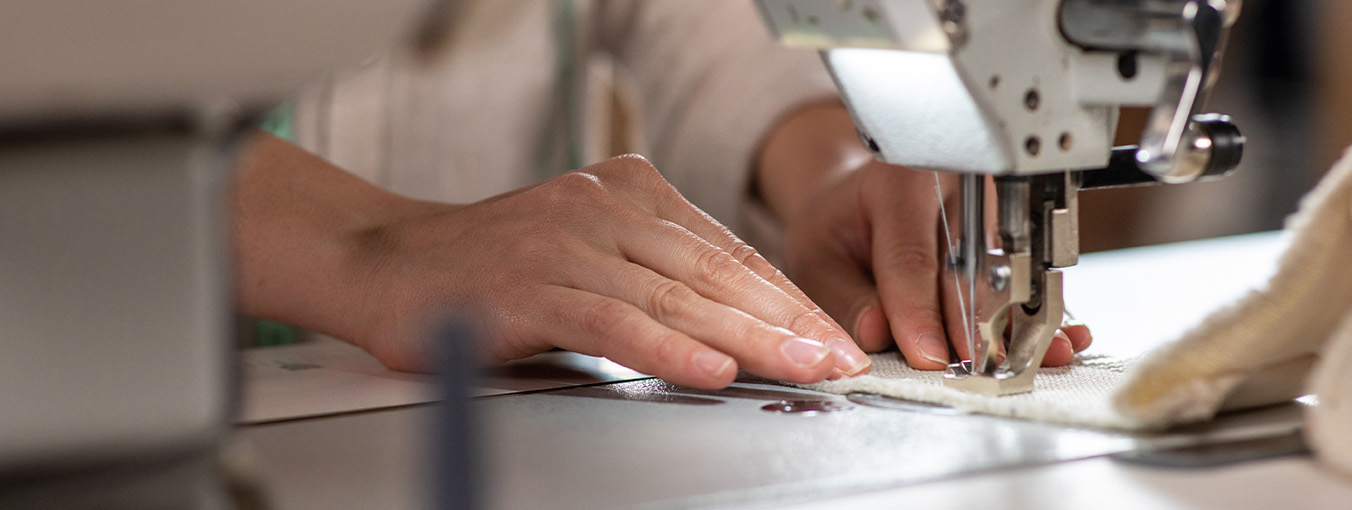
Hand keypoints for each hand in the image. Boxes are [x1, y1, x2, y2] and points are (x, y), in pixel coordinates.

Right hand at [234, 135, 868, 389]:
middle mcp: (604, 206)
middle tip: (838, 357)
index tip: (830, 337)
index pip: (726, 251)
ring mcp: (567, 240)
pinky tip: (710, 368)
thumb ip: (654, 284)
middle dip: (785, 320)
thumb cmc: (490, 272)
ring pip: (675, 294)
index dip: (785, 299)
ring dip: (747, 336)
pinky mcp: (529, 284)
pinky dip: (666, 347)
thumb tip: (737, 333)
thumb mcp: (588, 262)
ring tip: (801, 367)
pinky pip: (611, 320)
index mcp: (628, 194)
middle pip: (713, 272)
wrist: (384, 263)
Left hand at [755, 103, 1089, 369]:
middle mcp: (954, 187)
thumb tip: (878, 333)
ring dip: (1013, 325)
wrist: (862, 199)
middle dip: (970, 325)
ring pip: (1005, 273)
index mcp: (898, 181)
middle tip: (973, 371)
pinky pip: (1026, 278)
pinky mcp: (1012, 231)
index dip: (919, 310)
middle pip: (968, 265)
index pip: (910, 255)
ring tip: (1020, 364)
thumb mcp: (817, 256)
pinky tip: (1059, 338)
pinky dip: (1038, 316)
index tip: (928, 354)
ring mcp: (992, 207)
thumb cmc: (839, 227)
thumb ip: (844, 297)